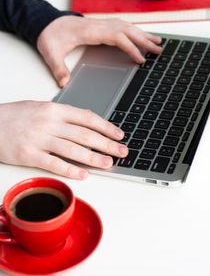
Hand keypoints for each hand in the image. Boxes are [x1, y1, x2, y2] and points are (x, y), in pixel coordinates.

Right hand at [0, 101, 127, 178]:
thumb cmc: (14, 116)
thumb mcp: (40, 108)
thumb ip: (62, 115)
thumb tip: (85, 123)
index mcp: (54, 109)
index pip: (86, 117)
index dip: (106, 126)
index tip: (118, 134)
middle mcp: (49, 123)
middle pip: (85, 134)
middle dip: (107, 144)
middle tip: (122, 151)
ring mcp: (39, 139)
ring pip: (73, 149)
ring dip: (94, 158)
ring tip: (109, 164)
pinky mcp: (28, 155)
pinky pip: (54, 164)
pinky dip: (70, 170)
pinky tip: (84, 175)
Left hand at [37, 16, 161, 86]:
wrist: (46, 22)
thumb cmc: (50, 35)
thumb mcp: (50, 52)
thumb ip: (58, 68)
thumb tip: (64, 83)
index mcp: (91, 31)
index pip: (117, 38)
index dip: (131, 48)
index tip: (141, 60)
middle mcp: (99, 25)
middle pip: (127, 31)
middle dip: (145, 40)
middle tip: (159, 50)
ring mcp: (102, 24)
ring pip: (127, 27)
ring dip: (143, 34)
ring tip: (158, 41)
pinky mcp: (101, 25)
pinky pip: (122, 26)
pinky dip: (135, 30)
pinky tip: (141, 35)